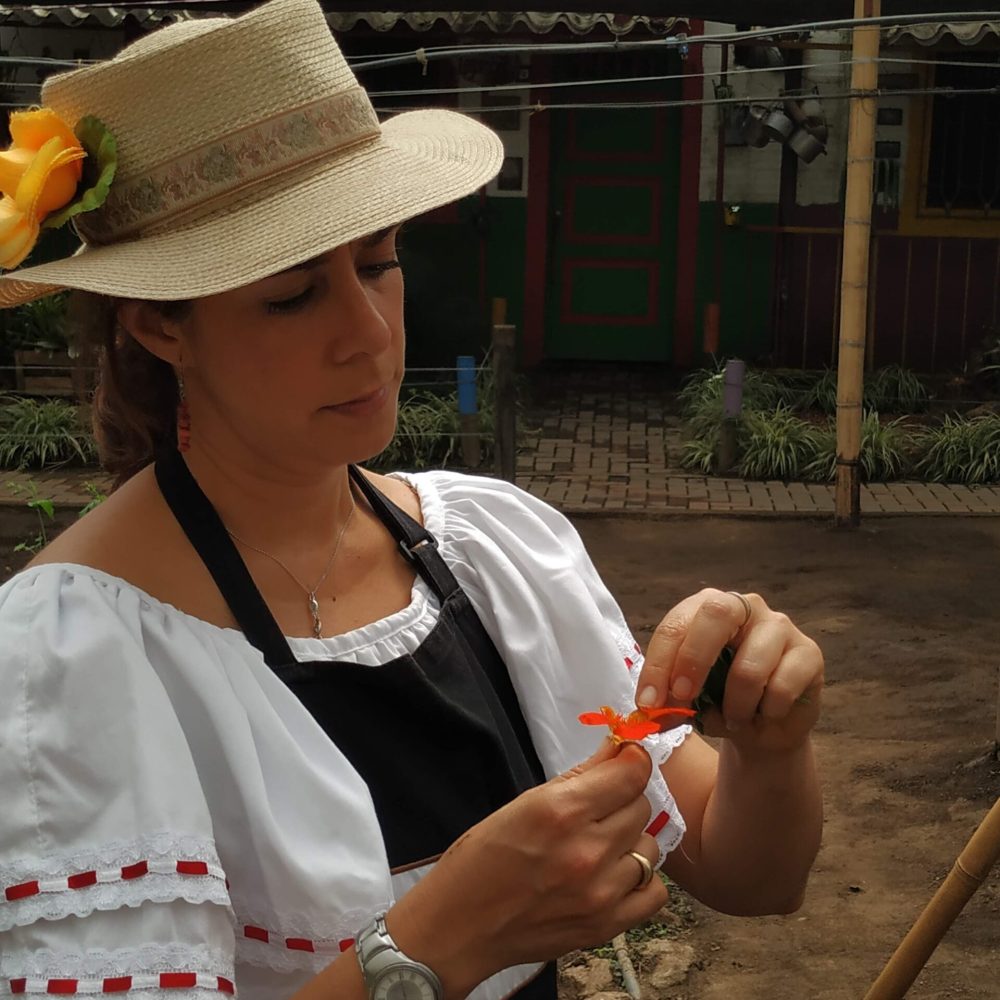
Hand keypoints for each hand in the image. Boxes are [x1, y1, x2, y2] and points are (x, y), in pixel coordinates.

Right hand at [387, 739, 667, 997]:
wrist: (461, 926)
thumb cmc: (482, 857)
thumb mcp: (523, 803)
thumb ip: (578, 777)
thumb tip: (618, 749)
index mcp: (561, 811)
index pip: (632, 774)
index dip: (632, 761)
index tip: (624, 762)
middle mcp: (588, 850)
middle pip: (642, 807)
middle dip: (623, 800)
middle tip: (597, 809)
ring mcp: (601, 892)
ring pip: (650, 848)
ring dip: (630, 841)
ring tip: (600, 846)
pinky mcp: (606, 926)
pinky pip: (655, 892)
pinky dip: (641, 881)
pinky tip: (616, 876)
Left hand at [636, 589, 822, 753]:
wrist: (765, 727)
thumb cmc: (721, 701)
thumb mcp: (689, 700)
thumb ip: (671, 699)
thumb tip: (652, 711)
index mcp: (705, 608)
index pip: (677, 624)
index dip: (659, 663)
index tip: (648, 702)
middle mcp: (744, 606)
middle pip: (716, 614)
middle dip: (693, 660)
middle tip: (682, 697)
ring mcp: (780, 625)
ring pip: (750, 666)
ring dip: (735, 706)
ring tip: (735, 720)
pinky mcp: (810, 652)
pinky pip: (781, 688)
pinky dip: (767, 713)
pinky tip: (767, 715)